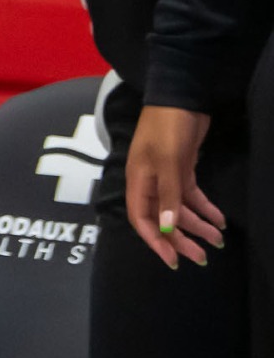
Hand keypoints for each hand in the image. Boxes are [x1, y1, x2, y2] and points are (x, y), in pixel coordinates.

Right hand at [126, 105, 225, 266]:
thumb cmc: (167, 127)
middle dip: (181, 239)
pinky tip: (219, 220)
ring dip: (198, 226)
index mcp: (139, 180)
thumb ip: (169, 194)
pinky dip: (205, 209)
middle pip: (163, 218)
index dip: (156, 241)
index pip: (142, 218)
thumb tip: (168, 227)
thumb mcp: (168, 160)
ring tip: (218, 241)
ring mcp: (167, 176)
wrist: (181, 97)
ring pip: (180, 209)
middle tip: (201, 258)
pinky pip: (192, 196)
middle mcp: (150, 182)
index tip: (173, 260)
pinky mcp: (182, 169)